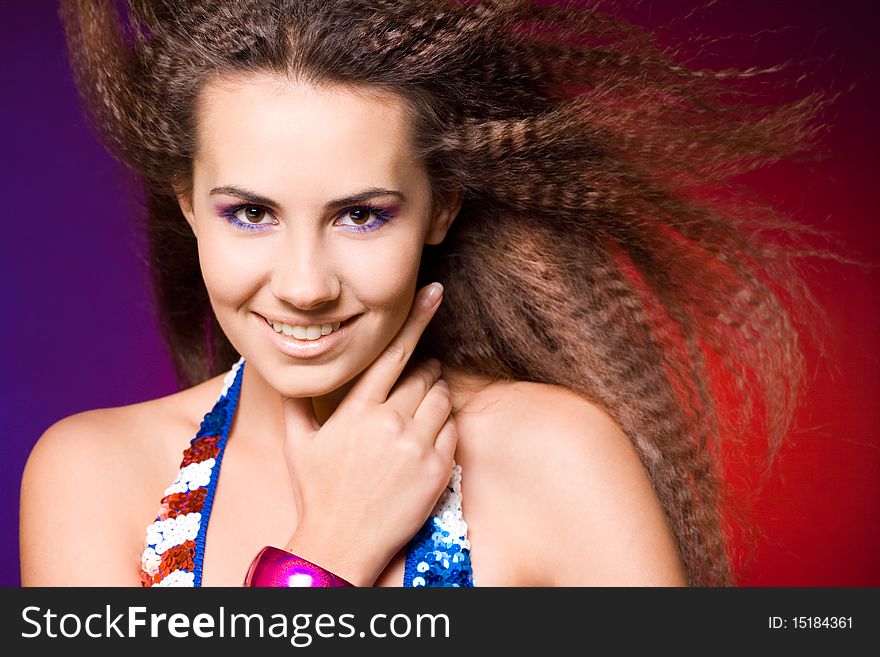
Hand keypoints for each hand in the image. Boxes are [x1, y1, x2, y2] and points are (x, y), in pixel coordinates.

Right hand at [279, 282, 457, 585]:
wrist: (340, 544)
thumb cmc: (317, 492)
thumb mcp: (297, 444)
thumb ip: (296, 403)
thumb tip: (287, 374)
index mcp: (357, 410)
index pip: (392, 352)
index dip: (416, 318)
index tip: (434, 292)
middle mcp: (390, 423)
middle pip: (424, 372)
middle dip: (423, 371)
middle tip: (414, 382)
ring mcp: (417, 446)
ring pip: (443, 397)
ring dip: (436, 394)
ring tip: (418, 409)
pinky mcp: (438, 469)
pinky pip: (453, 428)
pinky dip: (445, 424)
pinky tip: (426, 437)